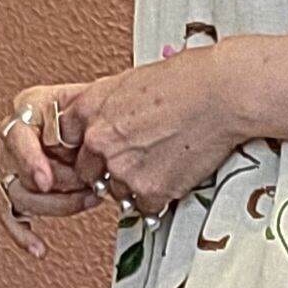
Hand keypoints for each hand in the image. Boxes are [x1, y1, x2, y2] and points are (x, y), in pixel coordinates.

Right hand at [0, 79, 98, 261]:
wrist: (112, 122)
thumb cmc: (101, 111)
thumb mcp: (95, 103)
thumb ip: (84, 120)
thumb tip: (90, 145)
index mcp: (30, 109)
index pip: (15, 135)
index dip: (29, 161)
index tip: (45, 180)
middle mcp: (18, 138)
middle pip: (22, 173)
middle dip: (61, 184)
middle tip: (91, 184)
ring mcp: (18, 167)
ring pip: (23, 198)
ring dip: (59, 205)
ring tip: (89, 198)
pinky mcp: (23, 192)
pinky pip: (13, 218)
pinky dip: (25, 235)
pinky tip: (38, 246)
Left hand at [59, 45, 246, 220]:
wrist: (220, 93)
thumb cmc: (185, 79)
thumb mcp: (129, 80)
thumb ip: (107, 105)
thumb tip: (103, 120)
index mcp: (90, 110)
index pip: (68, 143)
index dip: (87, 149)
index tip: (100, 152)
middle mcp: (100, 141)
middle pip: (90, 173)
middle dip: (109, 171)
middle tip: (135, 161)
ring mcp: (123, 169)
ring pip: (119, 193)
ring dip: (136, 186)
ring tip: (162, 163)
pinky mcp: (150, 190)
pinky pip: (146, 207)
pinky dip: (160, 198)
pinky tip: (173, 176)